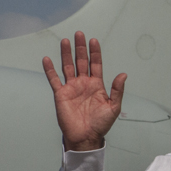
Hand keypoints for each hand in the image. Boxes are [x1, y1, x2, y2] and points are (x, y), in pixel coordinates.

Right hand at [42, 32, 126, 150]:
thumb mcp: (113, 107)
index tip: (93, 40)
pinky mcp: (60, 94)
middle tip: (79, 34)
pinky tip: (47, 59)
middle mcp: (84, 83)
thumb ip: (117, 90)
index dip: (95, 53)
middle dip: (80, 48)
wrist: (86, 137)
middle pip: (81, 61)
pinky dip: (50, 70)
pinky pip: (54, 79)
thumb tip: (123, 74)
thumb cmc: (101, 124)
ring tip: (65, 41)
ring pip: (68, 67)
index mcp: (97, 85)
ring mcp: (71, 88)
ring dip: (66, 54)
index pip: (96, 64)